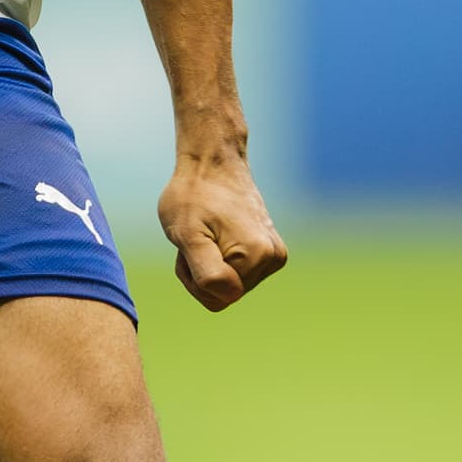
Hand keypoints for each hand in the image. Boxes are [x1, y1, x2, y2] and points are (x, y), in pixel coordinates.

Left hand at [158, 146, 287, 311]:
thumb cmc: (193, 196)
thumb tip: (230, 294)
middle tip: (196, 237)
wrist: (213, 162)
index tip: (190, 246)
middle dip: (202, 273)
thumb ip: (207, 271)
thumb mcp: (187, 235)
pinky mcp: (271, 251)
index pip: (217, 299)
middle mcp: (273, 258)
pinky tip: (217, 235)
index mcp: (256, 256)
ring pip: (231, 286)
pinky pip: (239, 275)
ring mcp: (275, 255)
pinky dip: (221, 260)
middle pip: (226, 294)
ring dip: (210, 266)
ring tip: (206, 234)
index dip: (194, 278)